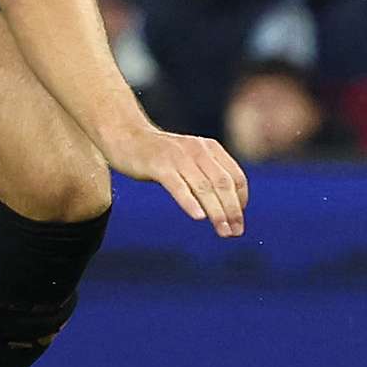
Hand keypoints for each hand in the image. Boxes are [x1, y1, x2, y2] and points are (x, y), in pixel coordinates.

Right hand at [106, 122, 248, 236]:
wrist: (125, 135)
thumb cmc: (159, 154)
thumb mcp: (189, 158)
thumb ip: (206, 175)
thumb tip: (225, 206)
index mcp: (209, 148)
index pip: (235, 176)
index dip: (240, 200)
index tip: (238, 220)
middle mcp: (197, 150)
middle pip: (223, 183)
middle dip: (232, 210)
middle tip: (236, 232)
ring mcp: (178, 157)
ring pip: (204, 187)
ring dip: (216, 212)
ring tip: (223, 231)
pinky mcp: (158, 165)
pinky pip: (178, 186)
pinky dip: (190, 202)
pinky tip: (199, 217)